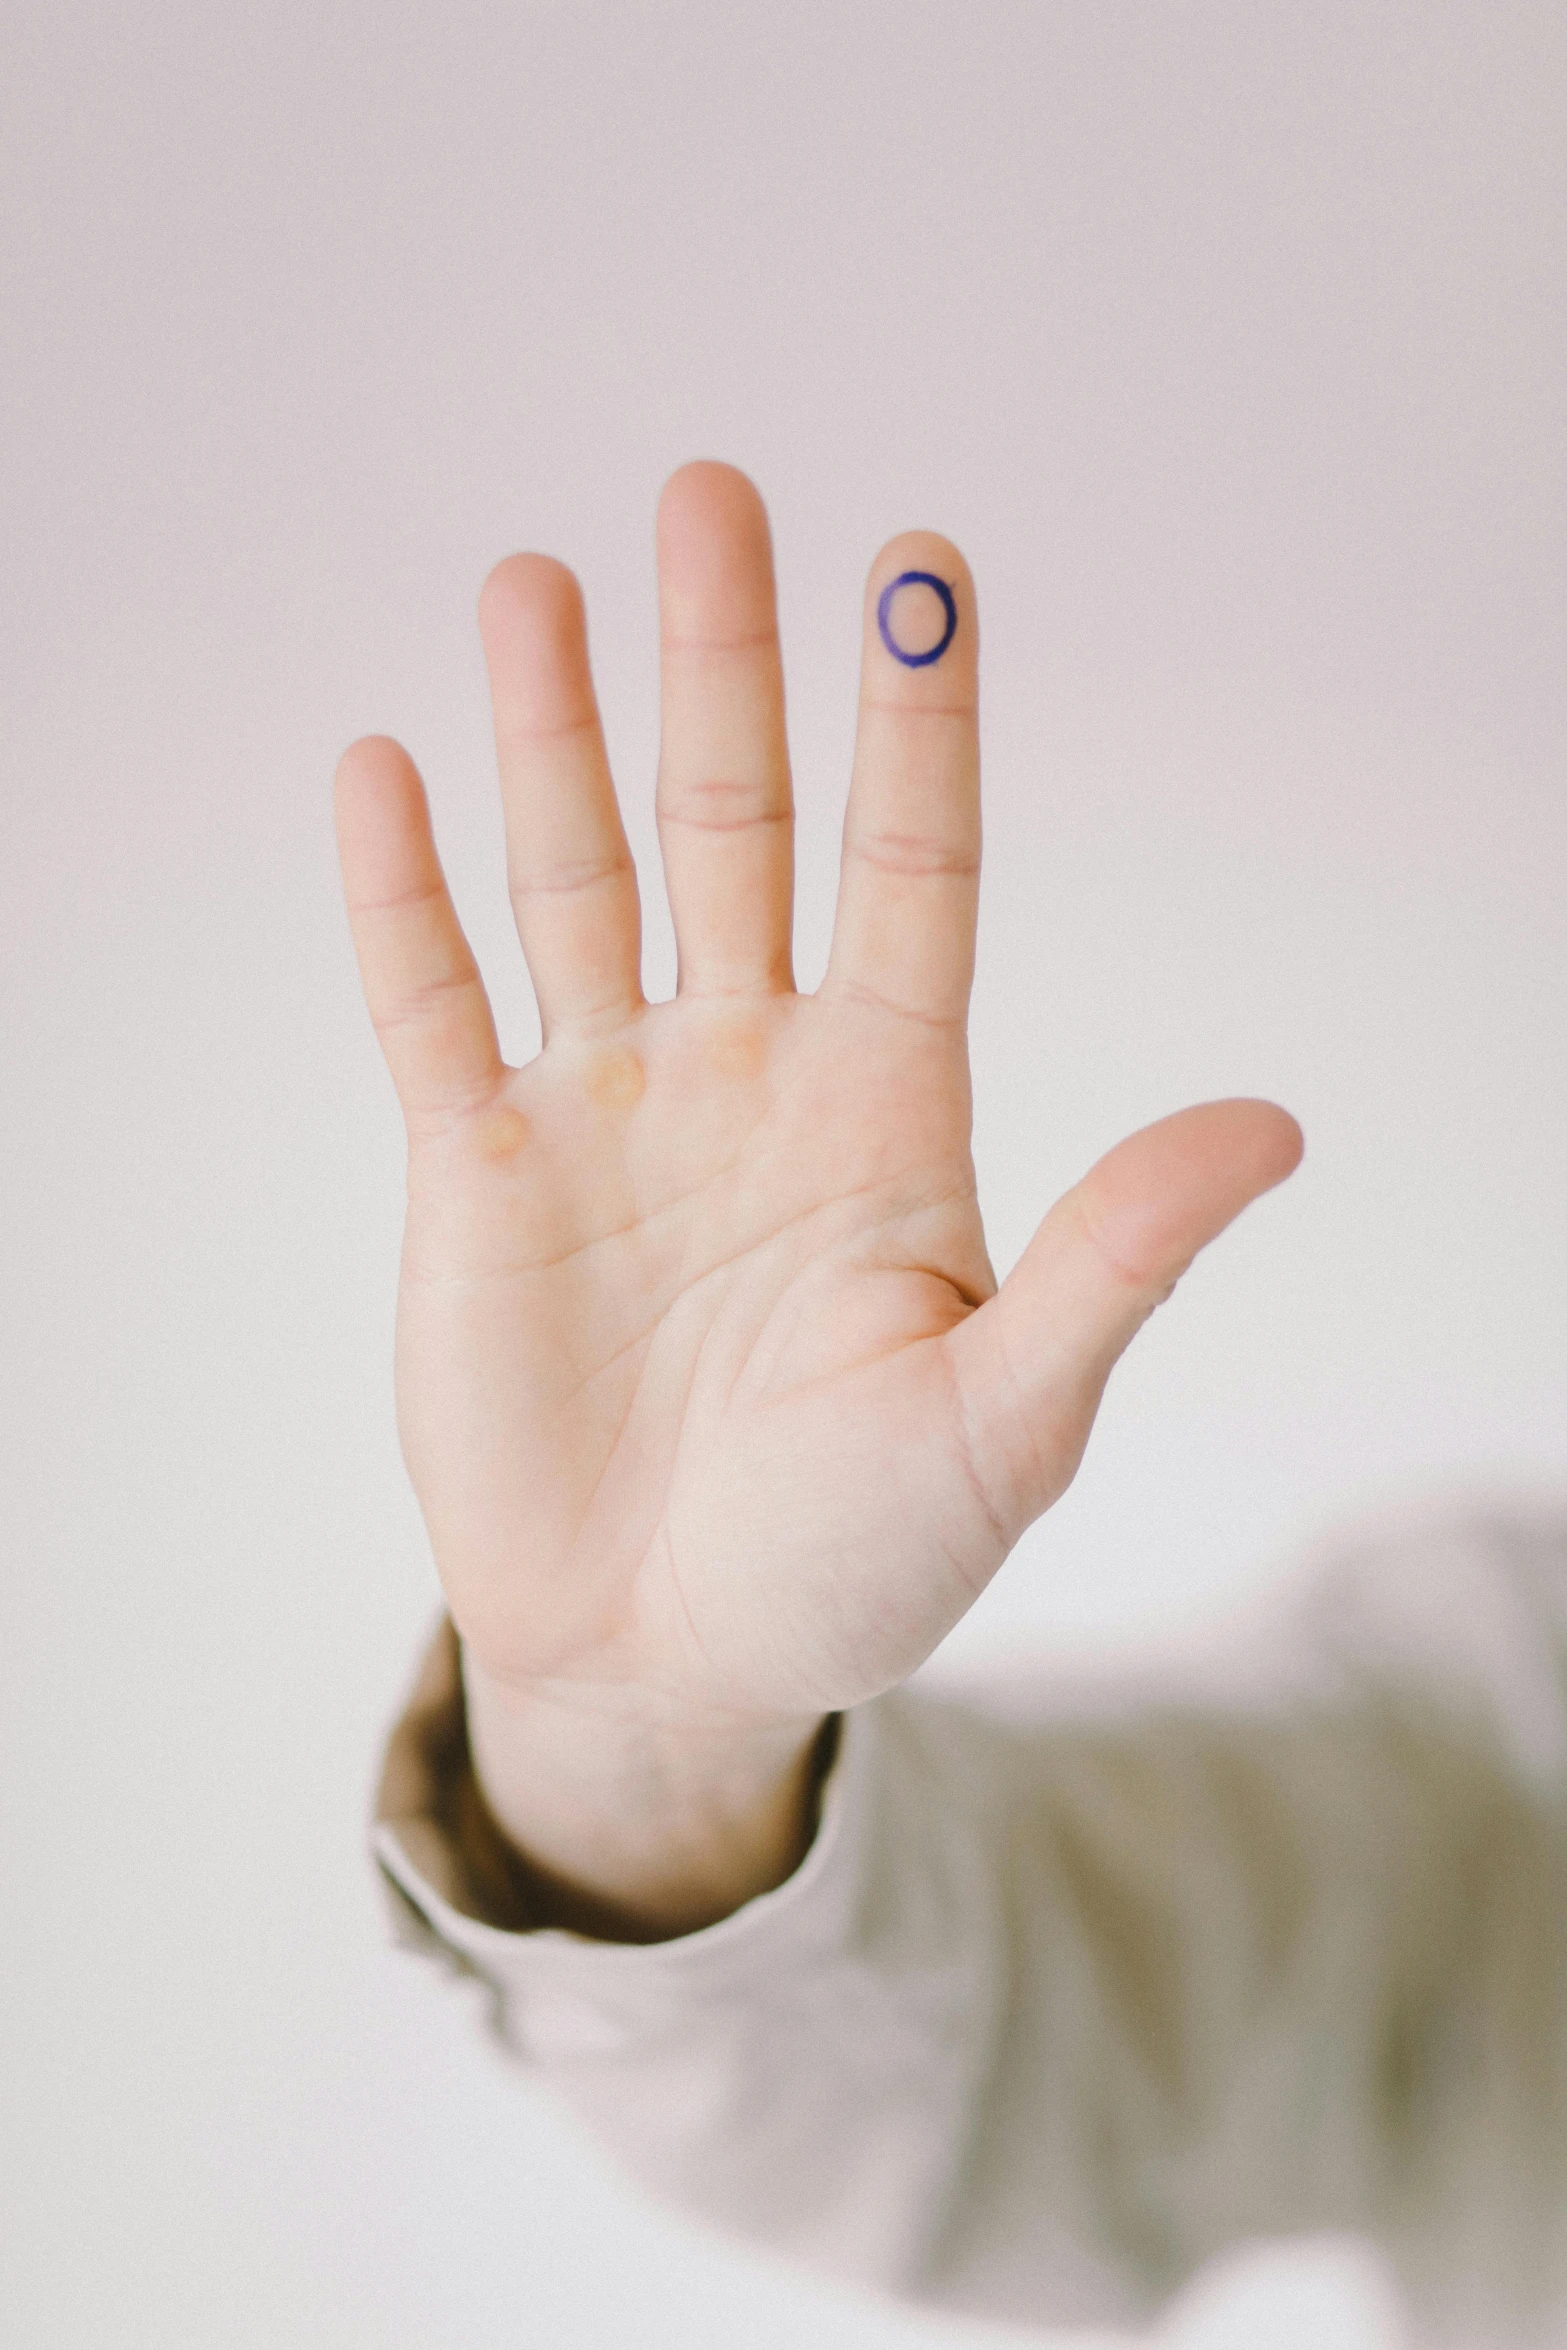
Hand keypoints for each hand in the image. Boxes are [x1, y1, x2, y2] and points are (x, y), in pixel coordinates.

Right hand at [336, 462, 1300, 1928]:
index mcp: (889, 1106)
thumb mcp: (1009, 1417)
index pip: (913, 869)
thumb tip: (1275, 1124)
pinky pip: (430, 1004)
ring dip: (554, 736)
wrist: (668, 1662)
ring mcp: (608, 1111)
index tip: (922, 557)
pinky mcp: (475, 1173)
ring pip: (578, 880)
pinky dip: (401, 896)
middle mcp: (748, 1072)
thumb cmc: (857, 1558)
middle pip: (738, 829)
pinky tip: (387, 768)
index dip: (917, 717)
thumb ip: (1115, 1259)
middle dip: (723, 669)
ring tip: (536, 579)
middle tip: (711, 490)